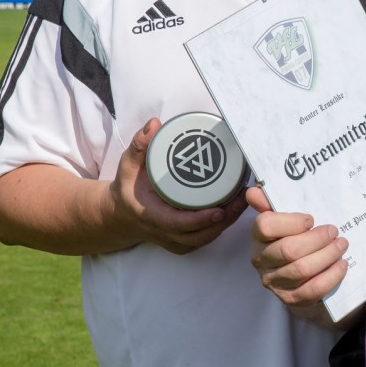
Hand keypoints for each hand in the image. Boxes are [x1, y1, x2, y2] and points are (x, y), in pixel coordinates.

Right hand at [109, 118, 246, 253]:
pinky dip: (222, 225)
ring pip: (206, 238)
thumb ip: (140, 145)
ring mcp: (175, 241)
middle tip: (243, 198)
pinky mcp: (184, 242)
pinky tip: (236, 208)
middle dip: (224, 220)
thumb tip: (154, 124)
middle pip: (199, 235)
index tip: (220, 210)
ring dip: (228, 222)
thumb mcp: (128, 165)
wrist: (122, 214)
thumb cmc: (129, 188)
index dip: (200, 220)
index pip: (177, 224)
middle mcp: (164, 233)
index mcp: (151, 216)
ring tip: (244, 200)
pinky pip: (206, 237)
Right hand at [246, 185, 349, 328]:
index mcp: (259, 237)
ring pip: (302, 269)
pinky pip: (313, 289)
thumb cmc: (294, 240)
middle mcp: (262, 260)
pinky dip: (331, 275)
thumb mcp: (284, 220)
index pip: (265, 226)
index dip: (291, 221)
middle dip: (317, 239)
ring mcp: (275, 281)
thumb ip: (271, 204)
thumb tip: (256, 189)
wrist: (300, 278)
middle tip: (334, 231)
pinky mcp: (291, 298)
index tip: (310, 219)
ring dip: (327, 255)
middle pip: (289, 250)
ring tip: (342, 245)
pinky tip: (342, 264)